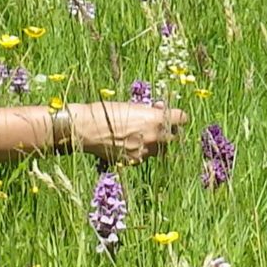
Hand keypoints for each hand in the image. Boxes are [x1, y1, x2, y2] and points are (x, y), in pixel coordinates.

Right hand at [68, 101, 188, 165]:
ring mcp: (144, 151)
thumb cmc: (106, 112)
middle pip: (174, 137)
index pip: (182, 118)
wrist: (85, 129)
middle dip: (168, 130)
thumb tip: (159, 112)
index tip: (170, 114)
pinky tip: (128, 142)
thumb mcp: (131, 106)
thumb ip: (149, 112)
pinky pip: (144, 156)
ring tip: (140, 134)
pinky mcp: (134, 161)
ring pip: (159, 149)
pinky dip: (141, 150)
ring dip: (155, 142)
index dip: (177, 116)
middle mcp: (154, 137)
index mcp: (155, 120)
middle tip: (157, 125)